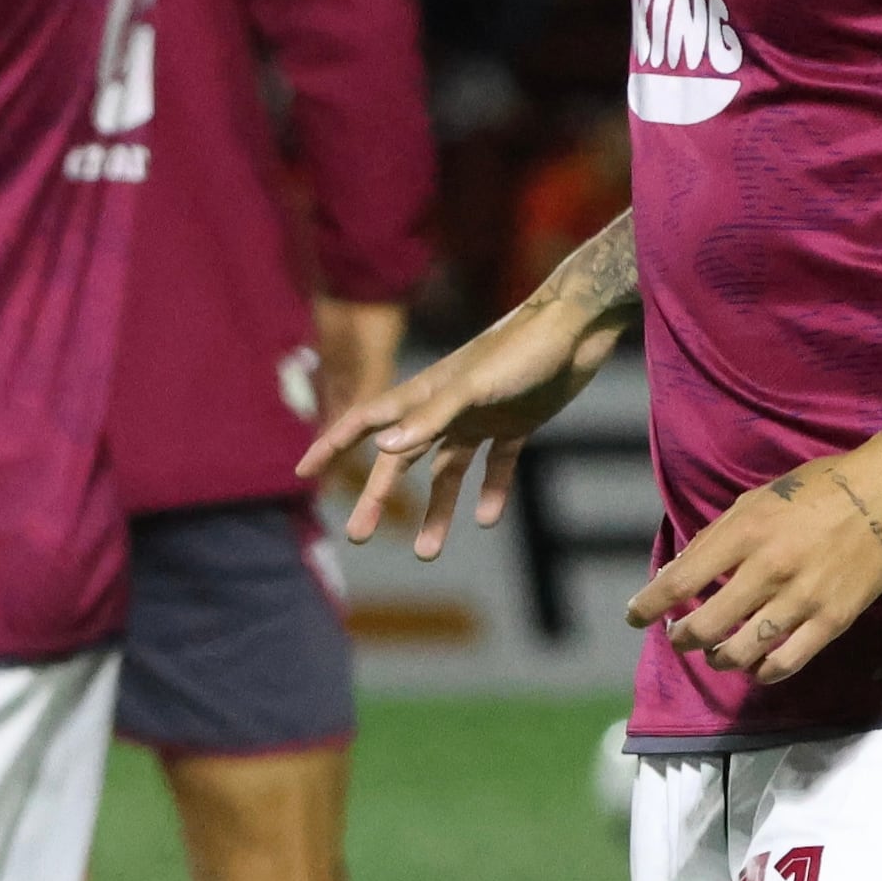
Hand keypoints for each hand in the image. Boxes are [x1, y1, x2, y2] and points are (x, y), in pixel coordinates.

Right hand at [303, 304, 603, 559]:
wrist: (578, 329)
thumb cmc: (521, 351)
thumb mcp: (473, 388)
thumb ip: (429, 419)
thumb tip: (381, 452)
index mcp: (425, 393)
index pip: (366, 421)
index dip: (332, 445)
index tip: (303, 473)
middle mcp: (445, 407)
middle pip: (399, 458)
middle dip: (377, 496)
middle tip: (358, 535)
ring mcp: (479, 417)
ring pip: (445, 471)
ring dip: (436, 510)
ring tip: (427, 551)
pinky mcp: (514, 424)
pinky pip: (495, 465)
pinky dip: (489, 492)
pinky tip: (485, 519)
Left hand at [628, 434, 881, 683]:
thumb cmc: (819, 488)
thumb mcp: (758, 498)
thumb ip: (718, 535)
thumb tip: (678, 571)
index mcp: (745, 532)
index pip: (680, 580)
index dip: (649, 605)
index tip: (635, 616)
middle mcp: (768, 569)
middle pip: (705, 626)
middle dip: (682, 638)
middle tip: (679, 637)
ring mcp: (801, 598)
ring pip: (741, 651)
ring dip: (719, 659)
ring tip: (717, 654)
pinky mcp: (832, 620)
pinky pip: (786, 662)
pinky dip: (762, 672)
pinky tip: (756, 667)